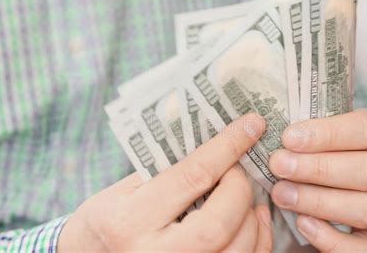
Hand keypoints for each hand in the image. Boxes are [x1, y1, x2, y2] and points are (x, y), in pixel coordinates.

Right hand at [58, 114, 272, 251]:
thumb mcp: (123, 189)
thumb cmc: (107, 221)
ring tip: (250, 196)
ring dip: (254, 218)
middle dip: (240, 189)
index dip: (228, 146)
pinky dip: (259, 241)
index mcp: (129, 220)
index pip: (192, 176)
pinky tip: (254, 220)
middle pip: (218, 223)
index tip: (251, 125)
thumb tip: (216, 144)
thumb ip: (166, 171)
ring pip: (236, 251)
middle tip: (240, 170)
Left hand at [270, 109, 366, 251]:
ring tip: (281, 193)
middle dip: (319, 169)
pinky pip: (363, 248)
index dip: (328, 133)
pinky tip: (302, 223)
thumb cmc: (320, 145)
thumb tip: (262, 125)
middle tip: (278, 165)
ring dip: (319, 202)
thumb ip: (305, 128)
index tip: (288, 137)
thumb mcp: (319, 127)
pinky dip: (331, 238)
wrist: (330, 171)